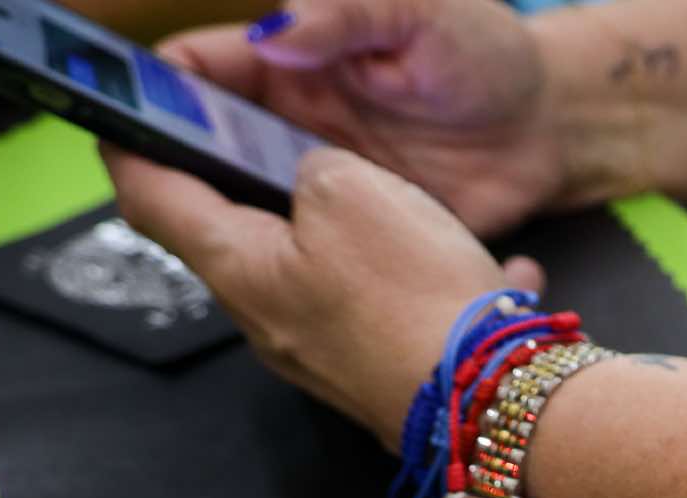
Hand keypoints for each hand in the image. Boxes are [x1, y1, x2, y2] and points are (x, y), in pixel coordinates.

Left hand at [103, 145, 541, 448]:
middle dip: (252, 191)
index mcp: (238, 270)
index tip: (131, 125)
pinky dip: (416, 282)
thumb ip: (313, 168)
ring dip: (351, 237)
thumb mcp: (353, 189)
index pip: (153, 200)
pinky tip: (477, 274)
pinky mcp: (374, 376)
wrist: (489, 404)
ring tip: (401, 209)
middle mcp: (265, 323)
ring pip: (316, 275)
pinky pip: (382, 312)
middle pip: (236, 241)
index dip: (133, 151)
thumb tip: (315, 183)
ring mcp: (320, 358)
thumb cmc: (412, 296)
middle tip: (279, 147)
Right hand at [157, 0, 564, 234]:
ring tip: (244, 256)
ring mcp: (323, 182)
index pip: (196, 74)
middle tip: (184, 208)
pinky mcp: (362, 233)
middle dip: (186, 177)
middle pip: (207, 152)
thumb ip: (348, 12)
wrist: (554, 127)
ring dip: (246, 232)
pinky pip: (316, 252)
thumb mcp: (420, 11)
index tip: (132, 123)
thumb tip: (278, 32)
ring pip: (251, 210)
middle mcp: (293, 124)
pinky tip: (313, 282)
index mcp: (290, 62)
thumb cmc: (487, 53)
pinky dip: (310, 265)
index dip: (156, 96)